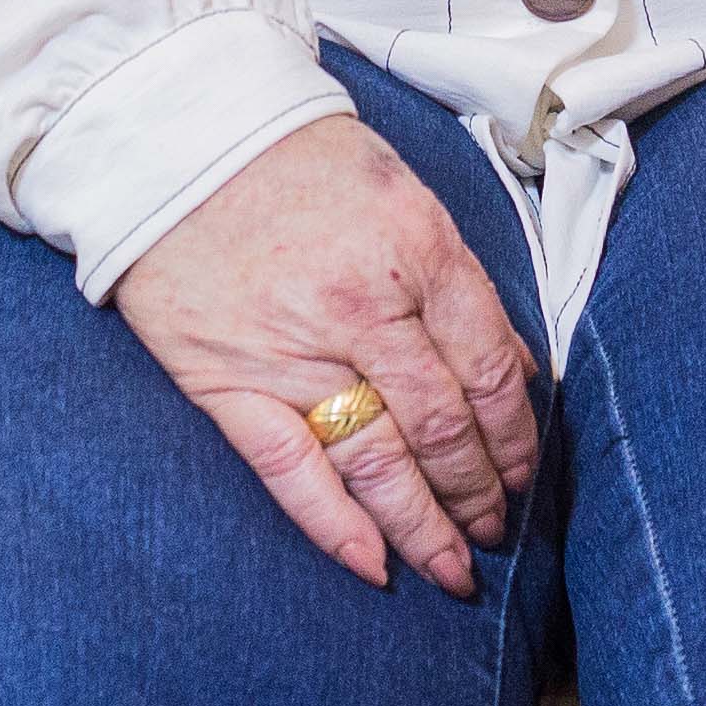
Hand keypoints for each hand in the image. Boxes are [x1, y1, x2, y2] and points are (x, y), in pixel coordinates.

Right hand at [109, 119, 544, 597]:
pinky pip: (290, 470)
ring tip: (454, 568)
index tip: (526, 471)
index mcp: (418, 251)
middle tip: (497, 530)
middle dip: (479, 490)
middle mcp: (362, 309)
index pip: (489, 367)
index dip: (516, 433)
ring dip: (424, 525)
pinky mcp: (229, 382)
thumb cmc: (301, 161)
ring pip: (378, 460)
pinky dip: (335, 525)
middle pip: (442, 425)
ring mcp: (293, 351)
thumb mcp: (405, 197)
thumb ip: (460, 284)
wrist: (179, 137)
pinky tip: (374, 566)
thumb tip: (515, 370)